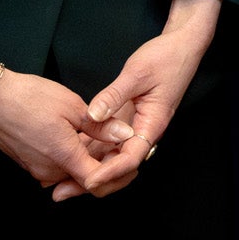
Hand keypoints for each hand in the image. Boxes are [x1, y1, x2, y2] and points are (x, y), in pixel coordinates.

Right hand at [0, 41, 125, 196]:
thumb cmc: (29, 98)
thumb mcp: (72, 106)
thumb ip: (100, 127)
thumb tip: (126, 136)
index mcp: (64, 158)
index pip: (98, 181)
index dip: (118, 172)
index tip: (129, 155)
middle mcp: (50, 172)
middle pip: (86, 179)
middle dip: (106, 165)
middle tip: (120, 143)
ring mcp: (37, 169)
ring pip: (71, 173)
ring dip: (88, 160)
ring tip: (104, 138)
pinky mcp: (30, 163)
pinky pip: (57, 166)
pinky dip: (71, 157)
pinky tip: (80, 137)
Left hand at [72, 0, 222, 198]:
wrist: (181, 47)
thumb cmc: (165, 59)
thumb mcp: (138, 73)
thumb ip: (114, 95)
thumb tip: (92, 116)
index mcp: (151, 124)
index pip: (130, 158)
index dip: (108, 173)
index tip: (87, 181)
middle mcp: (142, 132)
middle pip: (117, 168)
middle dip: (91, 182)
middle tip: (61, 192)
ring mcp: (133, 129)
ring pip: (109, 158)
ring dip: (86, 171)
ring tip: (57, 184)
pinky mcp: (125, 121)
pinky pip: (106, 143)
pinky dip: (88, 153)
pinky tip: (66, 158)